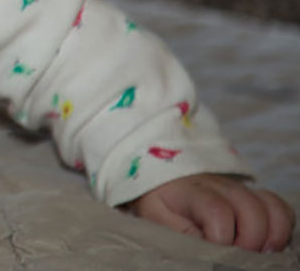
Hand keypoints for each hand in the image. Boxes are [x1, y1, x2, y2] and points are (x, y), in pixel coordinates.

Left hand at [127, 174, 294, 251]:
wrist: (163, 179)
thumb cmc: (160, 202)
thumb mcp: (156, 216)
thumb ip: (178, 231)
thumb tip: (206, 247)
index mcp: (193, 191)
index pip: (218, 211)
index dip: (222, 238)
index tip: (213, 252)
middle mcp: (222, 187)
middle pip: (252, 209)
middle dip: (250, 241)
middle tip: (236, 257)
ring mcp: (241, 190)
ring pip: (272, 208)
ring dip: (271, 236)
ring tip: (255, 253)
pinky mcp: (254, 197)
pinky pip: (280, 208)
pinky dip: (280, 228)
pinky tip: (266, 244)